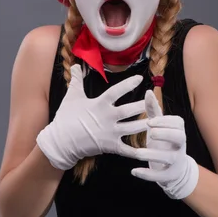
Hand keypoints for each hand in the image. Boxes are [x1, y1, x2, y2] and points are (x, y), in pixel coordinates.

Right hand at [37, 64, 158, 170]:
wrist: (60, 142)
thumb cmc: (66, 118)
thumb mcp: (72, 96)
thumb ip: (77, 80)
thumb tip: (77, 65)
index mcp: (99, 104)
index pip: (117, 91)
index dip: (128, 84)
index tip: (140, 78)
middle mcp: (107, 118)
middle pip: (129, 111)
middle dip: (142, 106)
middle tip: (154, 101)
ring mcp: (109, 133)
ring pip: (132, 128)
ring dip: (145, 124)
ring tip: (156, 120)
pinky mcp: (110, 146)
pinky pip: (126, 149)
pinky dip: (137, 151)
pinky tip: (148, 150)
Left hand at [131, 90, 198, 199]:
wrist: (173, 168)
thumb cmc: (163, 141)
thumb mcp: (158, 125)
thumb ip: (153, 110)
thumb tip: (148, 91)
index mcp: (178, 131)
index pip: (177, 123)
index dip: (164, 122)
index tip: (150, 121)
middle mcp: (180, 145)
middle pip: (179, 137)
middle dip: (165, 134)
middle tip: (150, 132)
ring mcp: (176, 161)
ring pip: (168, 157)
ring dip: (153, 154)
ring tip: (137, 153)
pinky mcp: (169, 175)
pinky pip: (160, 175)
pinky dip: (147, 174)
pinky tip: (134, 171)